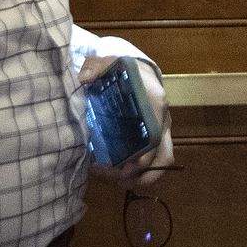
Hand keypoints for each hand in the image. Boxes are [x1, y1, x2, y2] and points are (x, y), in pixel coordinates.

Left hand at [79, 55, 175, 189]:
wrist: (137, 68)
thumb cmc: (122, 69)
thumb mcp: (107, 63)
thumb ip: (95, 67)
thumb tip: (84, 79)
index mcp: (155, 102)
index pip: (153, 136)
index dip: (137, 157)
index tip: (112, 165)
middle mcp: (163, 120)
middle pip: (161, 156)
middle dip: (137, 173)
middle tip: (112, 179)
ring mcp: (162, 130)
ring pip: (162, 162)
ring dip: (142, 177)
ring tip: (118, 183)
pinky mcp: (157, 137)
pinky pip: (156, 160)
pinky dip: (142, 173)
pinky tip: (121, 176)